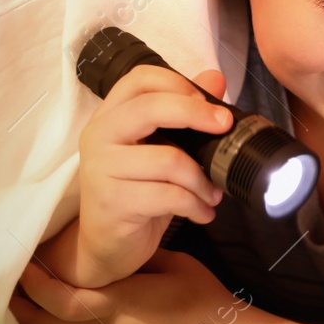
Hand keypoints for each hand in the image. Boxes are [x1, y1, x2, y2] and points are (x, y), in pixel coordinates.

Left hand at [10, 248, 255, 323]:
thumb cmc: (204, 301)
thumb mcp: (174, 265)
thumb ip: (136, 261)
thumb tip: (109, 252)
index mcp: (118, 305)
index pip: (60, 300)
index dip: (35, 285)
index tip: (24, 266)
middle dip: (17, 314)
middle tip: (4, 294)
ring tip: (15, 319)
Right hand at [75, 65, 232, 286]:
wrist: (107, 245)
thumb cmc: (138, 190)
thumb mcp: (161, 148)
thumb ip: (183, 111)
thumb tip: (215, 78)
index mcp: (110, 116)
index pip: (139, 79)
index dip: (177, 83)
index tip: (210, 104)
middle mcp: (99, 136)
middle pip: (150, 107)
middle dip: (197, 115)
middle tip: (225, 128)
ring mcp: (101, 170)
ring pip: (168, 159)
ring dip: (202, 179)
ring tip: (212, 192)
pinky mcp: (113, 203)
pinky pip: (169, 195)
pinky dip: (196, 204)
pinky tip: (203, 212)